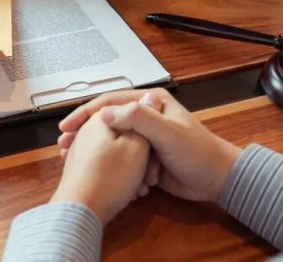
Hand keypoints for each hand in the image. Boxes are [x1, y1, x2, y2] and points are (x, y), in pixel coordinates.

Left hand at [50, 114, 149, 224]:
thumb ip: (145, 120)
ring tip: (143, 184)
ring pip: (118, 151)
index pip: (129, 108)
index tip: (159, 137)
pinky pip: (108, 164)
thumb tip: (150, 97)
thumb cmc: (110, 177)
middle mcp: (89, 130)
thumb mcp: (137, 145)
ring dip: (134, 166)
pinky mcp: (83, 167)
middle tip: (152, 170)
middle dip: (141, 150)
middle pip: (124, 133)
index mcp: (101, 118)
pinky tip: (130, 190)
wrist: (80, 211)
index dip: (148, 121)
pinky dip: (121, 174)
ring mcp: (84, 148)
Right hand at [58, 89, 241, 202]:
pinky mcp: (145, 155)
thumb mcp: (168, 133)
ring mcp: (144, 136)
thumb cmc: (198, 153)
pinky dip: (107, 163)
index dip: (85, 113)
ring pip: (111, 139)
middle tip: (64, 145)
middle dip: (84, 132)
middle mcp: (146, 116)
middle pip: (106, 119)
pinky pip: (120, 156)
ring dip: (92, 149)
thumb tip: (105, 112)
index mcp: (151, 103)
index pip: (109, 102)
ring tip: (72, 160)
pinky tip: (94, 171)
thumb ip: (139, 119)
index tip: (67, 127)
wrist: (218, 180)